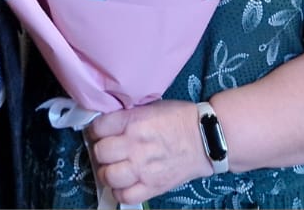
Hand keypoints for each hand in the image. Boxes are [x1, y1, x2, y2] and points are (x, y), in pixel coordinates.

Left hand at [87, 100, 209, 204]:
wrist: (206, 139)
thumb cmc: (178, 119)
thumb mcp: (151, 106)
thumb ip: (128, 116)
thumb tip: (107, 124)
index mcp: (133, 121)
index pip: (98, 127)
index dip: (97, 130)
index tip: (101, 132)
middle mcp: (135, 145)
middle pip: (100, 152)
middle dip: (101, 151)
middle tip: (109, 150)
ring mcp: (143, 169)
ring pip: (108, 176)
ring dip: (108, 172)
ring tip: (115, 168)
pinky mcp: (152, 187)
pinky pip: (124, 196)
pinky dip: (120, 191)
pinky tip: (125, 182)